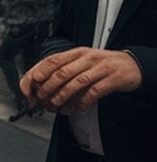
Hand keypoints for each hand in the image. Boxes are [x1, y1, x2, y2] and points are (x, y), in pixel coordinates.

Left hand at [20, 47, 142, 112]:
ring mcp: (101, 67)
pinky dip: (84, 101)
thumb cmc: (101, 66)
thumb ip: (62, 72)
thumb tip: (37, 87)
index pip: (52, 60)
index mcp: (76, 53)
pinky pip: (95, 90)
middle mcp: (87, 58)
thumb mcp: (80, 63)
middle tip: (41, 99)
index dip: (37, 73)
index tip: (29, 87)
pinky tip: (78, 108)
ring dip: (63, 96)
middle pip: (62, 72)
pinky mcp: (113, 78)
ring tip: (55, 105)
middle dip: (48, 88)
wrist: (132, 65)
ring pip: (77, 82)